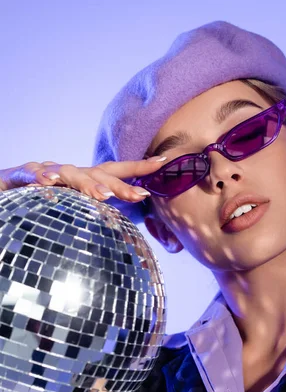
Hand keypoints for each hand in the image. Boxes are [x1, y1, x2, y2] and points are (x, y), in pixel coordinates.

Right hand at [0, 156, 166, 201]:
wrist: (4, 188)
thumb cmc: (41, 199)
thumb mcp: (71, 206)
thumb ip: (93, 210)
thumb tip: (125, 228)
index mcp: (83, 179)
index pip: (115, 171)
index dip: (138, 166)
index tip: (163, 163)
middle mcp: (69, 172)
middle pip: (98, 173)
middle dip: (120, 184)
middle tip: (140, 195)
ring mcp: (46, 171)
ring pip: (70, 173)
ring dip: (87, 183)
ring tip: (102, 195)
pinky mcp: (20, 176)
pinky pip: (32, 175)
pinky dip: (41, 177)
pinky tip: (49, 183)